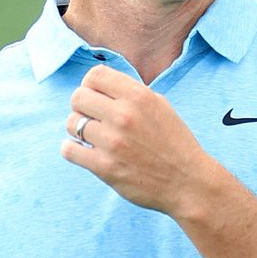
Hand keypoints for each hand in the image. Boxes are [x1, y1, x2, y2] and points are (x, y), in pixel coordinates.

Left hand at [62, 65, 219, 216]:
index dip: (90, 85)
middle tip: (93, 119)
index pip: (94, 75)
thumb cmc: (173, 142)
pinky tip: (85, 152)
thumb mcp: (159, 105)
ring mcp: (113, 142)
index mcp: (139, 96)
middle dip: (82, 106)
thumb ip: (130, 93)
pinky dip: (73, 150)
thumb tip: (99, 86)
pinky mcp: (104, 167)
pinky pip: (69, 150)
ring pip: (72, 123)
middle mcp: (124, 115)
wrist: (188, 182)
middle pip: (78, 97)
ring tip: (93, 137)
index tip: (96, 97)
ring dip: (78, 130)